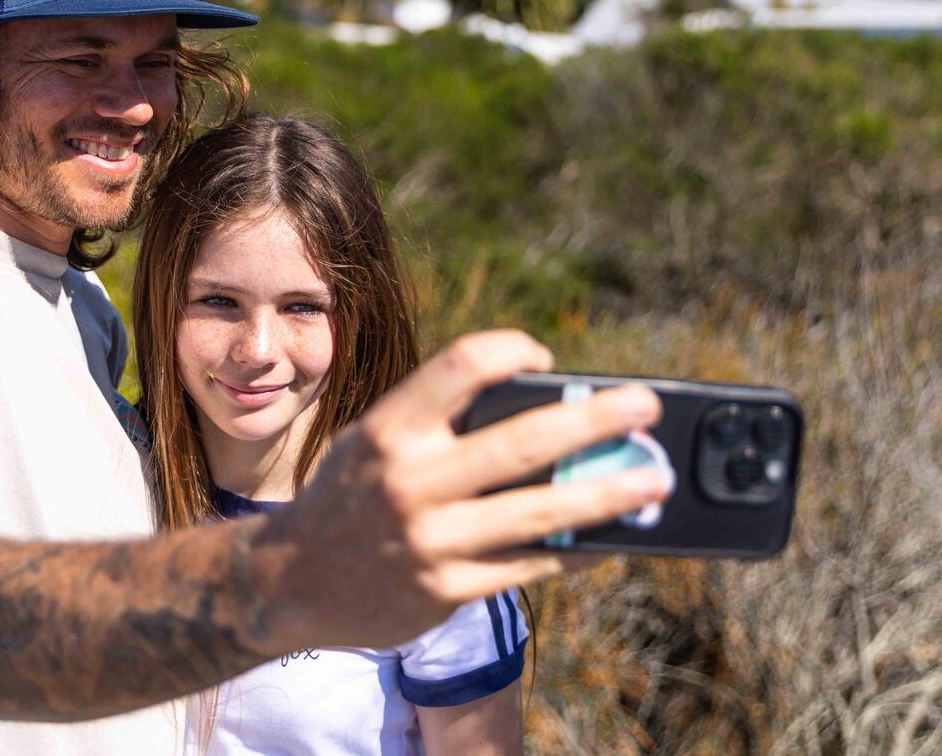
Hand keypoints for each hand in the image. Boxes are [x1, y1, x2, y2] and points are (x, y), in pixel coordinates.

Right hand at [258, 330, 665, 648]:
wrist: (289, 581)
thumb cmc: (349, 496)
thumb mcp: (375, 441)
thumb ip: (440, 424)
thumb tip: (544, 412)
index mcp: (390, 428)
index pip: (462, 364)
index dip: (513, 350)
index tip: (547, 359)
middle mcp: (409, 479)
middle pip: (522, 441)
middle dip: (594, 420)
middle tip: (644, 407)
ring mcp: (430, 539)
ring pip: (540, 515)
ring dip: (607, 494)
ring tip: (652, 481)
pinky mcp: (445, 591)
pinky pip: (526, 566)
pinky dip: (574, 553)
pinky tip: (608, 541)